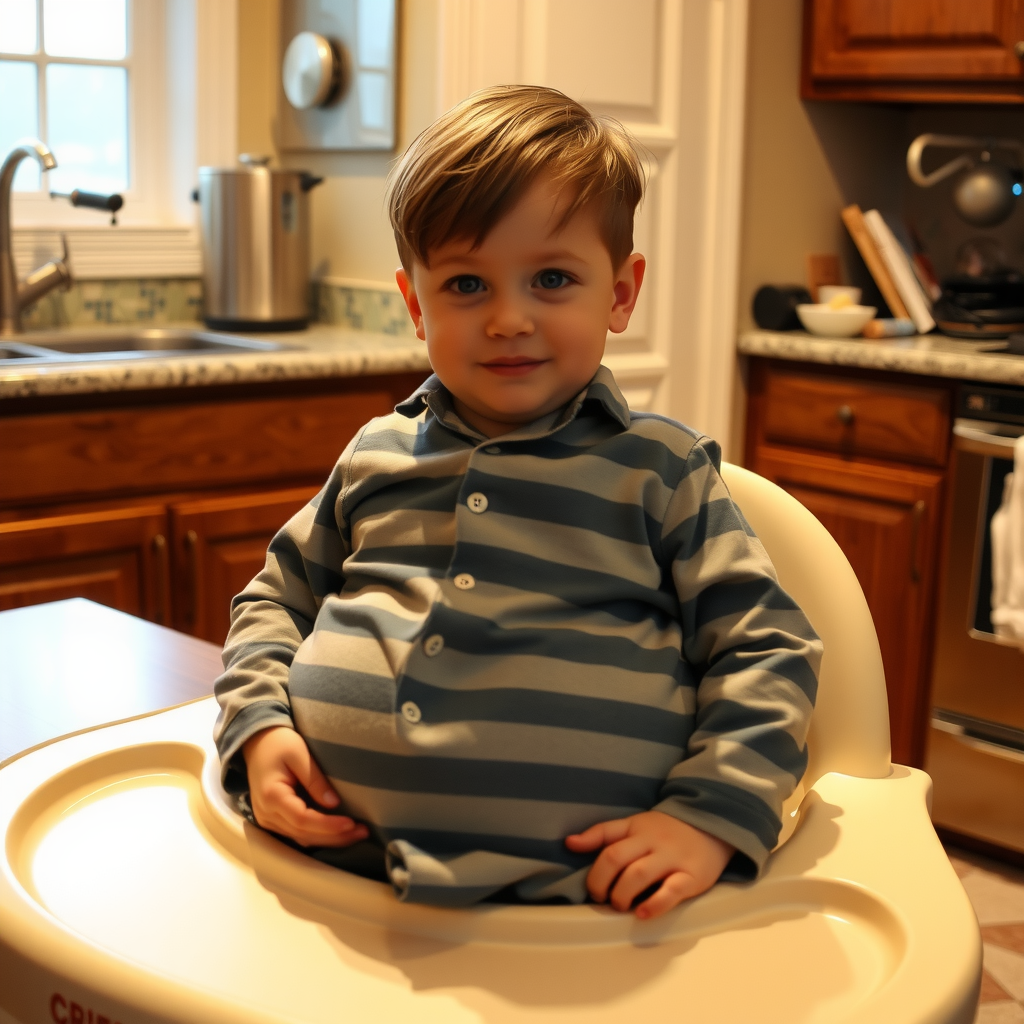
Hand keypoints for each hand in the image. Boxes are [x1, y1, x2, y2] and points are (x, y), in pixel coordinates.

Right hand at [243, 726, 368, 847]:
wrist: (258, 743)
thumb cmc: (280, 743)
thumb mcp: (299, 754)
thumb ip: (315, 780)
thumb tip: (334, 803)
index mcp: (271, 796)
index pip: (302, 819)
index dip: (328, 825)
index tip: (351, 823)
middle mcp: (266, 813)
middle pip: (303, 834)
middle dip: (334, 836)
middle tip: (362, 832)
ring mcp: (267, 820)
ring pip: (301, 838)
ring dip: (329, 839)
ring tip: (356, 834)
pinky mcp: (273, 820)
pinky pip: (297, 834)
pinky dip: (318, 835)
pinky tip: (337, 833)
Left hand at [565, 811, 733, 919]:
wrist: (712, 826)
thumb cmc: (666, 831)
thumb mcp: (635, 824)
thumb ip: (604, 834)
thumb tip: (569, 843)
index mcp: (636, 827)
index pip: (605, 837)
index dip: (591, 863)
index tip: (588, 885)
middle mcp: (651, 841)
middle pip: (616, 858)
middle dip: (600, 882)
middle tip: (601, 898)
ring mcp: (672, 858)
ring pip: (638, 875)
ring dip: (622, 895)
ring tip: (620, 906)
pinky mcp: (691, 876)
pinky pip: (671, 891)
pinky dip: (654, 904)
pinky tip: (642, 913)